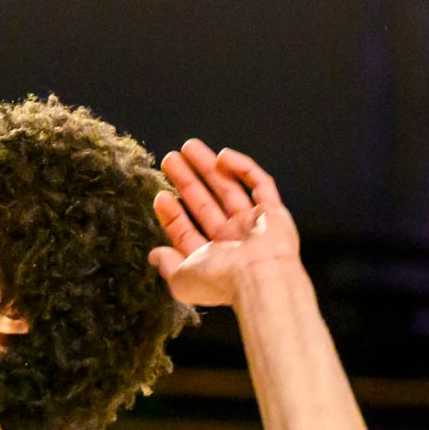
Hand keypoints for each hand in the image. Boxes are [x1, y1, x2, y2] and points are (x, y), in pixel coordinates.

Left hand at [151, 140, 302, 307]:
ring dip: (209, 167)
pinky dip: (243, 168)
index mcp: (214, 258)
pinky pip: (261, 184)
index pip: (187, 231)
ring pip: (229, 189)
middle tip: (170, 158)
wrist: (261, 280)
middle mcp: (234, 241)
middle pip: (205, 204)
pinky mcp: (274, 213)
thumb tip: (154, 255)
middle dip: (187, 180)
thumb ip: (167, 265)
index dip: (172, 213)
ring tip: (188, 147)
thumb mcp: (182, 280)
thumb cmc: (222, 282)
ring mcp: (254, 225)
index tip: (160, 195)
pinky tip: (222, 156)